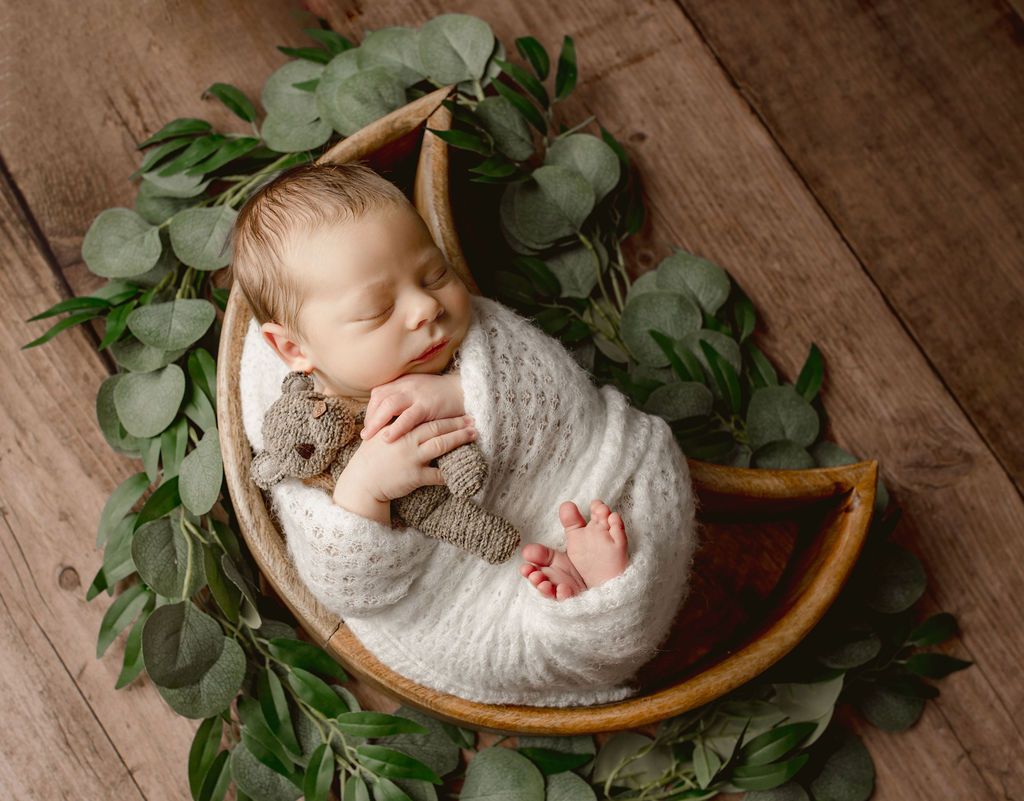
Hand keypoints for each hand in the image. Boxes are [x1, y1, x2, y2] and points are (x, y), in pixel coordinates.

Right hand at [337, 414, 477, 504]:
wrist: (362, 481)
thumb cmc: (371, 458)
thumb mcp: (380, 435)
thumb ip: (394, 424)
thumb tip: (407, 414)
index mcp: (398, 429)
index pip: (425, 418)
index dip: (444, 415)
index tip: (459, 411)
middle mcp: (406, 441)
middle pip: (437, 428)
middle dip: (457, 424)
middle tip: (473, 420)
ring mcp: (411, 458)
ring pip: (440, 445)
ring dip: (459, 439)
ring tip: (473, 435)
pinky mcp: (414, 476)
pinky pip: (437, 474)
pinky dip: (451, 471)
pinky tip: (464, 467)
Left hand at [360, 373, 466, 442]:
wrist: (465, 391)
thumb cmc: (442, 396)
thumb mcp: (419, 392)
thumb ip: (404, 399)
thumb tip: (387, 416)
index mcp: (403, 382)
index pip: (378, 393)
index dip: (370, 409)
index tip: (368, 425)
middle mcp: (407, 385)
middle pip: (379, 398)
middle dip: (370, 417)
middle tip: (365, 435)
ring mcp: (417, 394)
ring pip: (389, 405)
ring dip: (376, 422)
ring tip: (369, 437)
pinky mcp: (427, 405)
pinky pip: (408, 416)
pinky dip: (396, 427)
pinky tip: (388, 438)